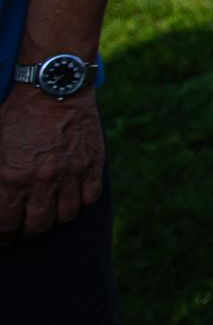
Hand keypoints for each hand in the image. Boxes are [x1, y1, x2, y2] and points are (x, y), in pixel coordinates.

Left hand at [0, 87, 105, 240]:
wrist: (54, 88)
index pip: (5, 224)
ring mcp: (70, 173)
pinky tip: (70, 196)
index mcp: (11, 177)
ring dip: (55, 218)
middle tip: (25, 227)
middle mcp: (41, 180)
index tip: (5, 237)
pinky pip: (89, 198)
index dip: (3, 236)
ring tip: (49, 212)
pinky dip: (80, 202)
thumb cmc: (17, 115)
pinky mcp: (92, 164)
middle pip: (37, 225)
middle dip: (28, 231)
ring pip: (65, 216)